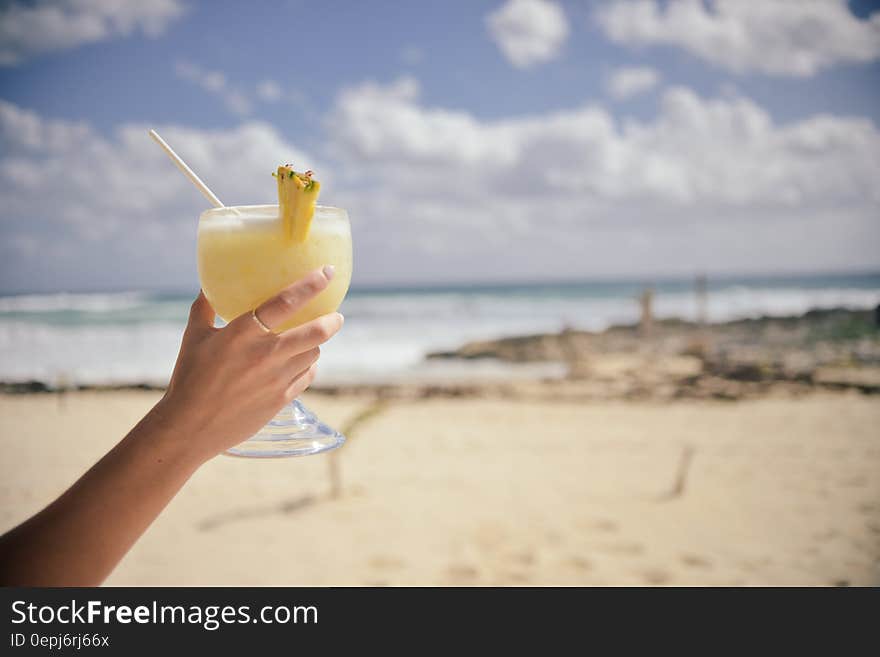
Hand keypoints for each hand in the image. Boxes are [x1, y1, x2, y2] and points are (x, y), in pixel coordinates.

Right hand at [153, 266, 343, 463]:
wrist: (189, 428)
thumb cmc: (188, 379)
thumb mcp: (192, 337)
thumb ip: (204, 308)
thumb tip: (207, 284)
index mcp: (243, 333)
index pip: (286, 301)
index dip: (311, 284)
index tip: (328, 272)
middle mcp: (266, 354)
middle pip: (315, 332)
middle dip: (332, 320)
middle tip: (336, 315)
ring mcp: (277, 379)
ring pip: (313, 354)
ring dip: (316, 344)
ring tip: (313, 339)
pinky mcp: (281, 399)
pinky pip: (306, 376)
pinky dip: (308, 366)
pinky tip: (302, 363)